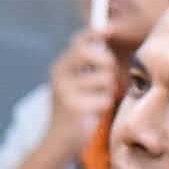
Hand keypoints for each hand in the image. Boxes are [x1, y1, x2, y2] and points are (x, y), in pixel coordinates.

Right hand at [42, 27, 126, 149]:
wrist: (60, 140)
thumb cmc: (76, 107)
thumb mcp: (78, 82)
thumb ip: (89, 62)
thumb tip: (103, 33)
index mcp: (60, 66)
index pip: (78, 41)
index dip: (94, 32)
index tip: (107, 29)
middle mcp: (60, 75)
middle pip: (95, 55)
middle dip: (108, 65)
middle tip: (105, 80)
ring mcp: (66, 91)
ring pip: (105, 79)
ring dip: (108, 91)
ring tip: (96, 100)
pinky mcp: (75, 108)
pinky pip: (105, 99)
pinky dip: (104, 106)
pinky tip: (92, 113)